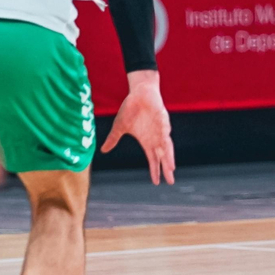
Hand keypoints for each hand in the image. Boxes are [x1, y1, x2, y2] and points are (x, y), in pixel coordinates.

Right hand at [103, 69, 175, 184]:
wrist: (139, 92)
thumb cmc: (131, 109)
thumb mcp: (119, 127)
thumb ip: (113, 139)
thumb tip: (103, 150)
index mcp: (147, 141)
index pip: (153, 159)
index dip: (155, 170)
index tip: (156, 182)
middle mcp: (156, 137)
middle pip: (163, 156)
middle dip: (166, 168)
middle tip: (171, 181)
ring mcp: (160, 128)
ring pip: (166, 145)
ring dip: (169, 156)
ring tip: (171, 167)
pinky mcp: (162, 117)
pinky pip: (164, 127)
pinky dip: (165, 135)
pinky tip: (167, 142)